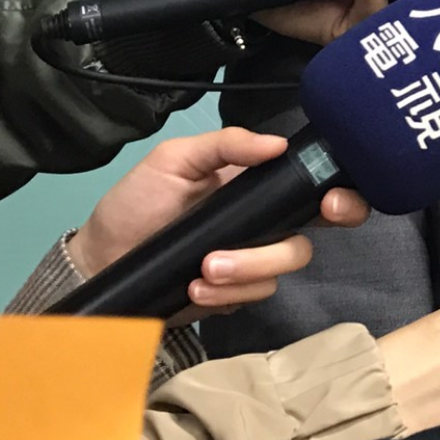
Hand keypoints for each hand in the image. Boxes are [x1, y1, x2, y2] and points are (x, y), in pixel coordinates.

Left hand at [66, 128, 368, 326]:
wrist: (100, 262)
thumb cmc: (136, 202)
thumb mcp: (173, 159)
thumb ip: (225, 144)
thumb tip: (277, 144)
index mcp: (256, 183)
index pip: (313, 183)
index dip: (340, 193)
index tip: (331, 202)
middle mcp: (263, 219)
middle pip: (310, 234)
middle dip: (291, 244)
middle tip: (273, 244)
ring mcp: (251, 259)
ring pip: (282, 268)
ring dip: (249, 269)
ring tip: (205, 269)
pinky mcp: (234, 294)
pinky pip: (254, 295)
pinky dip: (228, 294)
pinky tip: (196, 288)